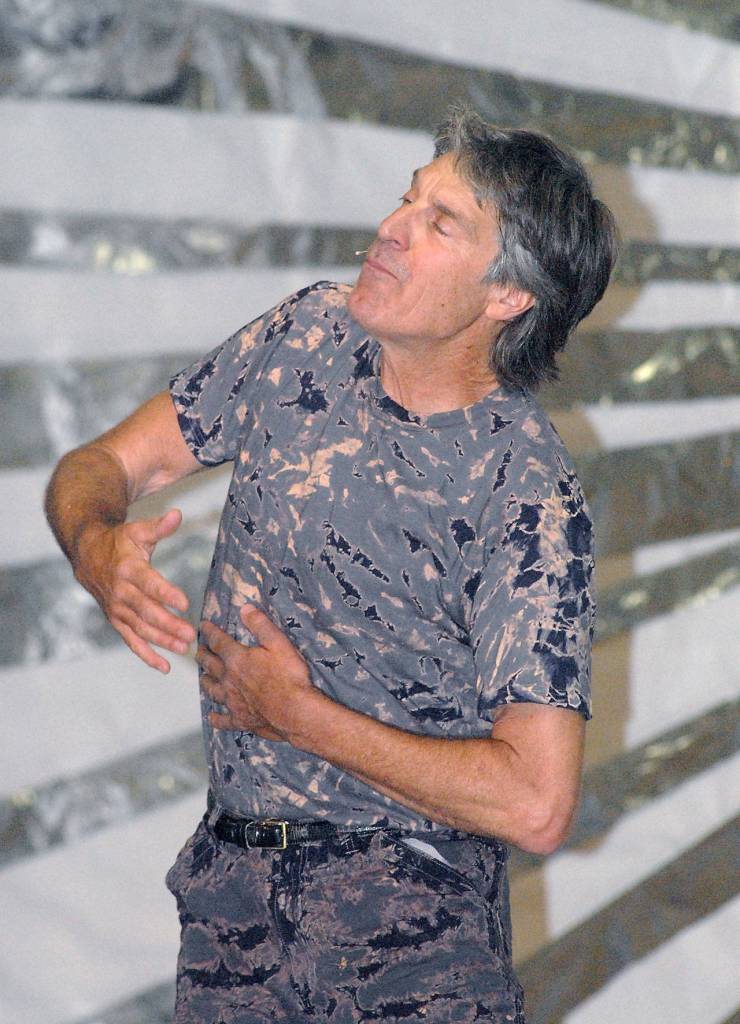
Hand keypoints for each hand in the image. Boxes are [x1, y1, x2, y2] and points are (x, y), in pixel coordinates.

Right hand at [75, 508, 195, 672]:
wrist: (86, 554)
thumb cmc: (119, 542)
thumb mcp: (137, 531)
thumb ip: (159, 527)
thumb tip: (178, 514)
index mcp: (129, 569)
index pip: (150, 584)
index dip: (166, 594)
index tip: (185, 603)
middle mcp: (122, 592)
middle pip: (147, 612)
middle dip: (169, 625)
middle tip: (191, 634)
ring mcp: (118, 609)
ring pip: (141, 629)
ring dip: (162, 641)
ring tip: (185, 649)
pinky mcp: (117, 621)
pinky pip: (131, 641)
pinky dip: (146, 655)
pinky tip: (165, 667)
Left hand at [197, 605, 316, 740]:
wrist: (294, 711)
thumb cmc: (289, 676)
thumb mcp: (278, 643)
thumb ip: (260, 625)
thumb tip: (245, 608)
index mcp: (237, 659)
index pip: (218, 642)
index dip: (209, 632)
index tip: (203, 626)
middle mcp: (229, 679)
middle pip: (210, 665)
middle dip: (203, 655)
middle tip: (198, 650)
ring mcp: (233, 701)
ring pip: (212, 690)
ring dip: (206, 682)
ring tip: (203, 677)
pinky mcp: (240, 719)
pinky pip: (223, 720)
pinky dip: (216, 718)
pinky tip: (212, 717)